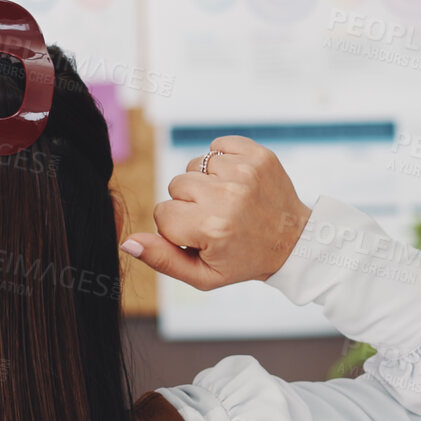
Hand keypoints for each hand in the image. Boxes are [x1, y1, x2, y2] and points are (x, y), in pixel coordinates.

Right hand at [120, 136, 310, 290]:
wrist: (292, 241)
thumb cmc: (243, 259)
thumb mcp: (202, 275)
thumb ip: (162, 259)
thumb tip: (127, 241)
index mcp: (212, 227)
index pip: (163, 213)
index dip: (177, 227)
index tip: (201, 236)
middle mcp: (228, 196)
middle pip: (176, 185)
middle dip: (189, 203)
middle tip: (215, 218)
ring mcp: (245, 172)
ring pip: (193, 165)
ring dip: (205, 183)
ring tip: (227, 201)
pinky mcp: (257, 155)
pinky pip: (216, 146)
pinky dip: (221, 162)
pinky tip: (234, 182)